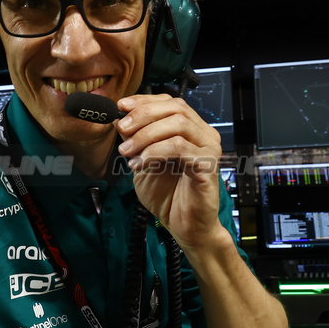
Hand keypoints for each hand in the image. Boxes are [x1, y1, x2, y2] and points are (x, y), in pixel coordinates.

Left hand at [114, 93, 225, 250]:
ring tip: (128, 152)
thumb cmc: (169, 196)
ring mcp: (209, 148)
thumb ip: (136, 141)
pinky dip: (155, 152)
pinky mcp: (208, 165)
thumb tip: (119, 120)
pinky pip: (180, 147)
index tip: (121, 106)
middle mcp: (204, 134)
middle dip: (143, 115)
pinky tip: (140, 164)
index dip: (145, 101)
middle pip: (176, 107)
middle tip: (122, 129)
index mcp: (191, 129)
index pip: (171, 102)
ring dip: (146, 135)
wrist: (185, 226)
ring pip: (178, 124)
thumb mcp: (144, 162)